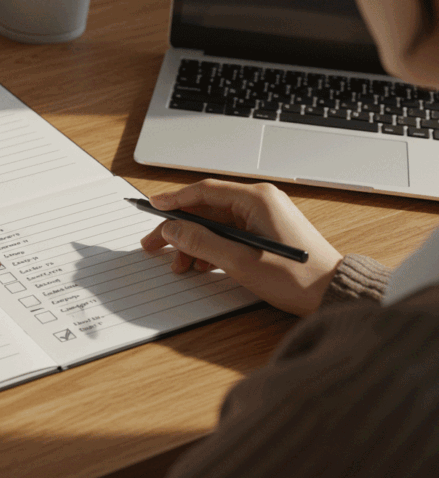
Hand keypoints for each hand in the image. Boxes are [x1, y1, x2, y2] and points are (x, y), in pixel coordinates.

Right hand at [139, 179, 342, 316]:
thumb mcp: (239, 261)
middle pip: (207, 209)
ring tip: (180, 264)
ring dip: (194, 242)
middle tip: (155, 243)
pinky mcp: (266, 232)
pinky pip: (229, 234)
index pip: (204, 191)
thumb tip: (172, 230)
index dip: (174, 199)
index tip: (153, 207)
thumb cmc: (296, 277)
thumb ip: (200, 242)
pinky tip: (202, 265)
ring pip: (216, 224)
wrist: (332, 293)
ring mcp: (264, 217)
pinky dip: (211, 247)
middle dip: (180, 228)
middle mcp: (261, 202)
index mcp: (257, 199)